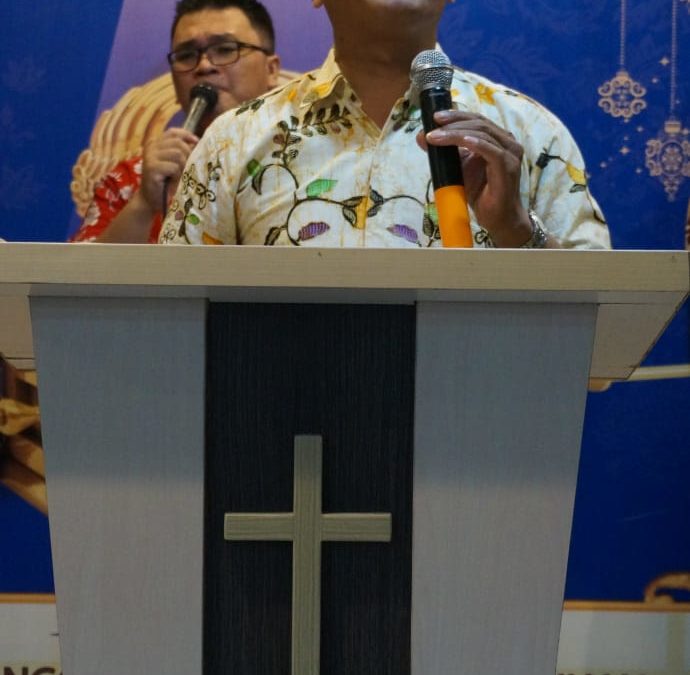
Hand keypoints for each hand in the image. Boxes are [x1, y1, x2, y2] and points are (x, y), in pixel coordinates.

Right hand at [140, 127, 198, 211]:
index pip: (173, 132)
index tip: (197, 142)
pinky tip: (174, 183)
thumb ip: (182, 153)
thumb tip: (197, 143)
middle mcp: (151, 146)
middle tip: (187, 170)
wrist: (150, 200)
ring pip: (178, 154)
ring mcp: (150, 156)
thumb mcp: (174, 164)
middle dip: (188, 156)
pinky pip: (173, 167)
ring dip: (183, 167)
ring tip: (179, 177)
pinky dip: (178, 176)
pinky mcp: (151, 167)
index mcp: (156, 143)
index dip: (186, 135)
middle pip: (178, 143)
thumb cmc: (165, 183)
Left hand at [417, 110, 531, 245]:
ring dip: (457, 133)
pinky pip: (491, 150)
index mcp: (497, 138)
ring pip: (483, 134)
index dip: (456, 115)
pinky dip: (475, 144)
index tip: (435, 117)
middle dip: (454, 122)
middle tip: (433, 125)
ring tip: (436, 137)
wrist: (497, 217)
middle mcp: (507, 141)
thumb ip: (444, 152)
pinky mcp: (508, 166)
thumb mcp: (458, 168)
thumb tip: (421, 136)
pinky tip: (462, 141)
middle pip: (480, 122)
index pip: (476, 119)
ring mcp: (510, 153)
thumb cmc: (481, 193)